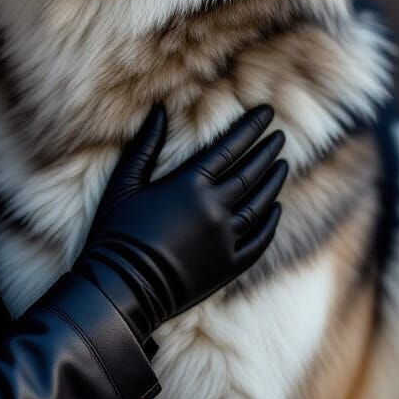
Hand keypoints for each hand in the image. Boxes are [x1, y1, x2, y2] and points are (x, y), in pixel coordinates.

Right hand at [72, 103, 286, 342]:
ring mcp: (225, 239)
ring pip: (261, 204)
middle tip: (279, 136)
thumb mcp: (124, 183)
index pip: (229, 147)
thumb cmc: (116, 232)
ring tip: (282, 166)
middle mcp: (214, 209)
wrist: (122, 288)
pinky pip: (260, 240)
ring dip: (273, 183)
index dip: (250, 128)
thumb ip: (145, 145)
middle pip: (250, 173)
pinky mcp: (229, 266)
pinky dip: (271, 222)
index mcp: (189, 185)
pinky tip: (276, 209)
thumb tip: (159, 110)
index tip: (266, 112)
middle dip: (267, 151)